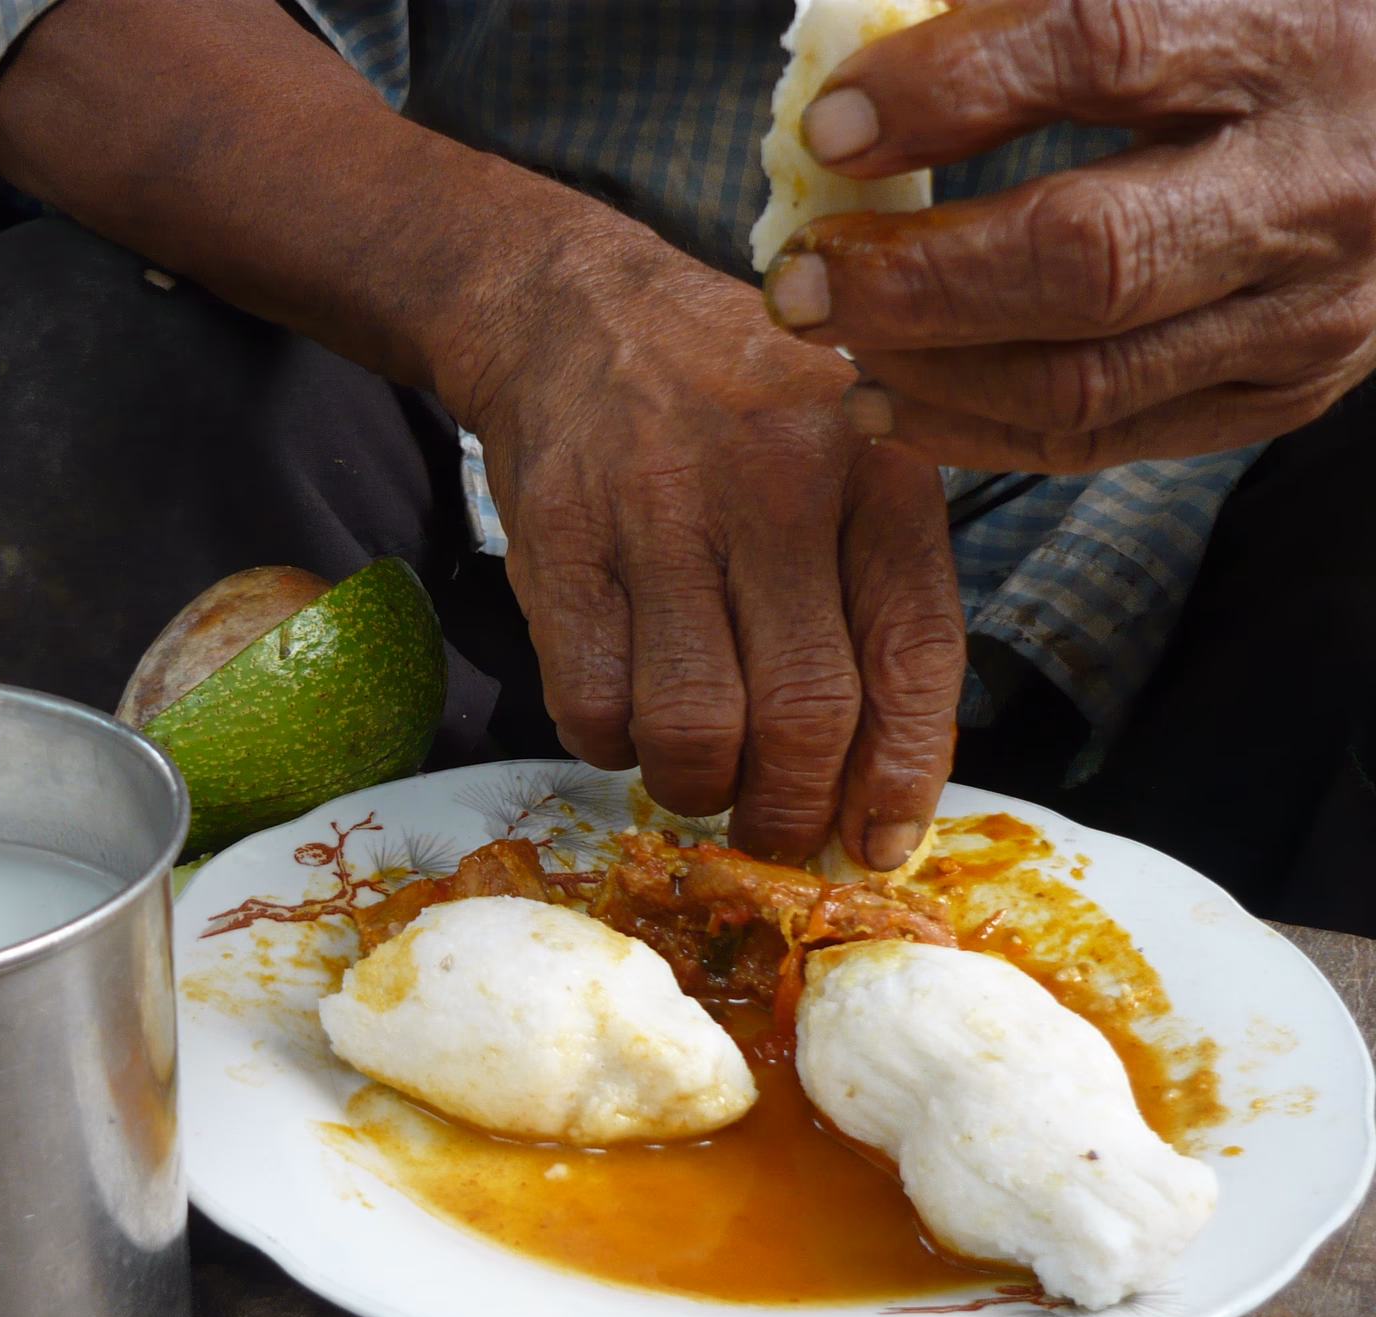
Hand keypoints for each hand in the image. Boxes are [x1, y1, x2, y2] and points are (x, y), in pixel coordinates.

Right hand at [454, 236, 964, 867]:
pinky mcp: (562, 544)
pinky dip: (611, 746)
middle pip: (804, 717)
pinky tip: (624, 715)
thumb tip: (878, 788)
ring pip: (694, 730)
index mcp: (876, 469)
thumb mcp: (847, 460)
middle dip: (787, 809)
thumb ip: (876, 597)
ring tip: (696, 770)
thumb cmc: (732, 410)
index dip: (900, 778)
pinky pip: (594, 707)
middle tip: (769, 829)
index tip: (874, 842)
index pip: (913, 660)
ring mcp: (661, 514)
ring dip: (696, 787)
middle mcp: (779, 486)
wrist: (576, 315)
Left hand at [762, 0, 1375, 470]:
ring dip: (925, 370)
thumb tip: (871, 51)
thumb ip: (1047, 6)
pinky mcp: (1281, 392)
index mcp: (1292, 35)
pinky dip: (976, 432)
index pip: (1100, 48)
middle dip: (910, 281)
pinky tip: (892, 402)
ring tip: (830, 337)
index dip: (948, 91)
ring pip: (1079, 379)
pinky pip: (1104, 440)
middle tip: (798, 280)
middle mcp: (1310, 186)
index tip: (832, 123)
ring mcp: (1304, 311)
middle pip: (1080, 258)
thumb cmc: (1285, 36)